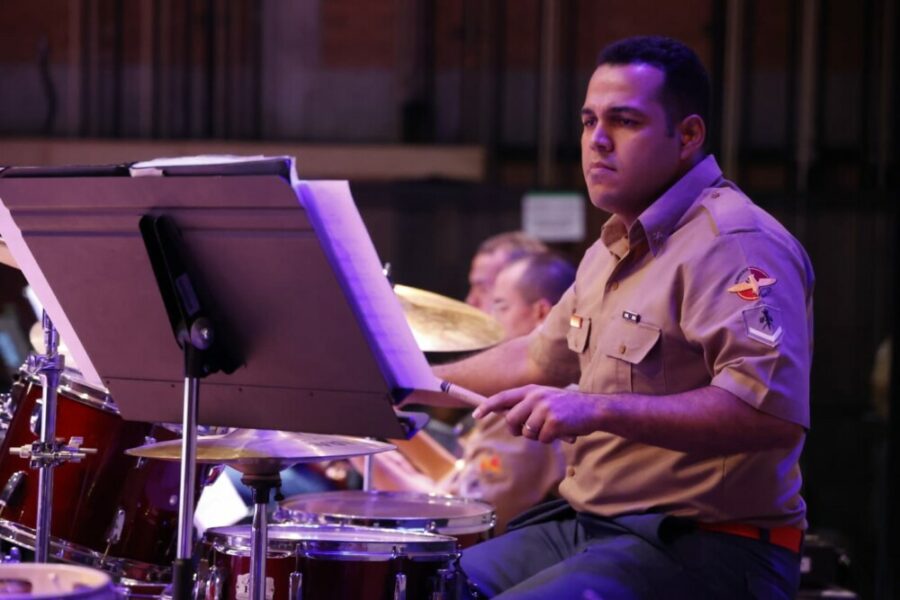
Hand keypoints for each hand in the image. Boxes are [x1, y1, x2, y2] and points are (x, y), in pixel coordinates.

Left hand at [473, 384, 598, 442]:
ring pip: (527, 432)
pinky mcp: (554, 421)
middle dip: (517, 430)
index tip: (475, 415)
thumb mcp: (546, 399)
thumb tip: (508, 418)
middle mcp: (536, 396)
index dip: (487, 406)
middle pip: (511, 420)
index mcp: (531, 390)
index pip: (502, 397)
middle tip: (531, 431)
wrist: (595, 409)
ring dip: (538, 436)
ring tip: (552, 428)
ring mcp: (545, 408)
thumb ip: (528, 406)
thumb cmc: (568, 408)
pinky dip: (551, 439)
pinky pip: (542, 439)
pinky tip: (562, 431)